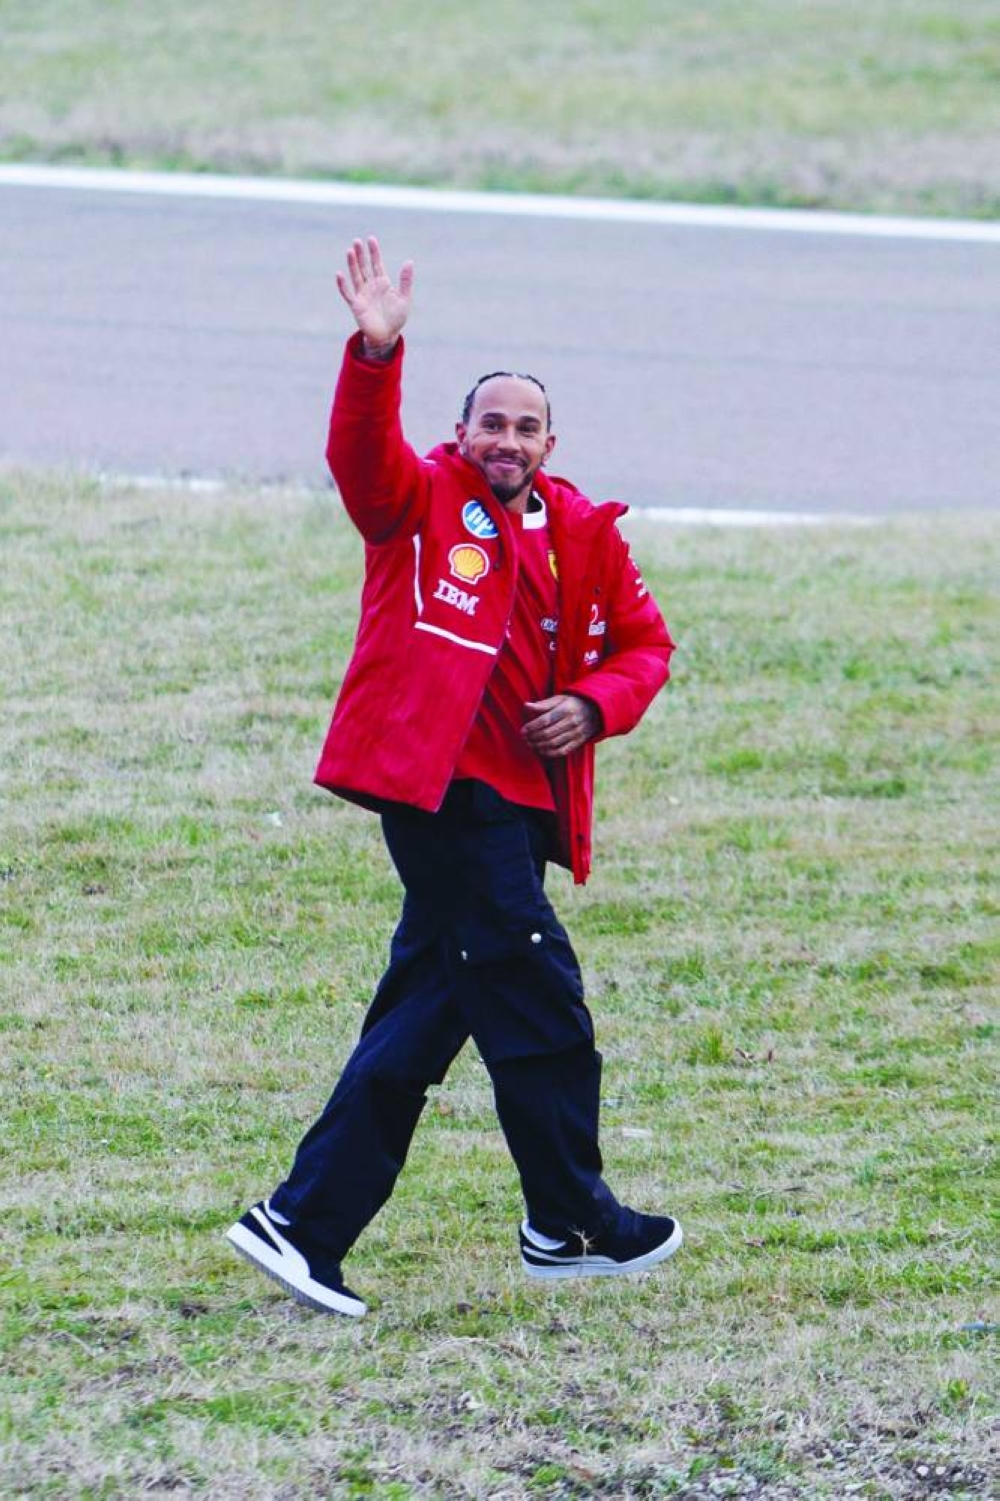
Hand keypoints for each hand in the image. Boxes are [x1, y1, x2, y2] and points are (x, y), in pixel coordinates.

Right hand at [336, 236, 413, 354]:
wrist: (387, 336)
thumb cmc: (397, 318)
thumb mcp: (405, 298)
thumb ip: (405, 281)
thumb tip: (409, 261)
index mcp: (383, 283)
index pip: (377, 263)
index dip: (374, 252)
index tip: (371, 239)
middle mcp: (371, 286)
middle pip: (364, 266)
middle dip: (361, 254)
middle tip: (357, 241)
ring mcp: (362, 294)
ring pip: (356, 276)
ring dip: (352, 264)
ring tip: (349, 251)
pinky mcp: (356, 305)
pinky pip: (348, 293)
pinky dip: (343, 284)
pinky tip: (339, 274)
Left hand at [522, 694, 600, 757]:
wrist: (596, 710)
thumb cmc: (572, 703)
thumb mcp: (559, 699)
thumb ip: (543, 704)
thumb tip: (526, 705)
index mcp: (566, 709)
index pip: (545, 720)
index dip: (532, 727)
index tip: (523, 730)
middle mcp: (572, 722)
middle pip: (548, 733)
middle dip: (533, 737)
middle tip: (525, 738)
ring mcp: (576, 733)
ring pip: (553, 743)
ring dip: (539, 746)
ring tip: (530, 744)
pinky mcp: (578, 742)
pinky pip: (562, 751)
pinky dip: (549, 753)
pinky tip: (541, 750)